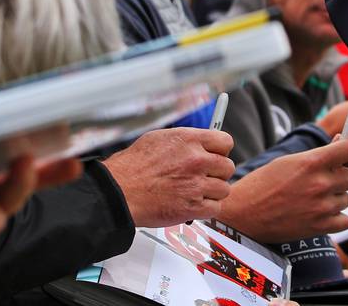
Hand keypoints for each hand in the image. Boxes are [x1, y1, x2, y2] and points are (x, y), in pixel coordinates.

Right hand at [102, 128, 235, 226]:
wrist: (119, 191)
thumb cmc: (132, 166)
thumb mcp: (159, 139)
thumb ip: (184, 140)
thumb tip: (198, 141)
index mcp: (189, 140)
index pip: (225, 142)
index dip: (221, 150)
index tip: (216, 155)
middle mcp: (197, 160)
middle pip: (227, 167)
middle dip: (217, 173)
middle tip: (204, 177)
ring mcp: (196, 184)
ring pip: (224, 189)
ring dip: (212, 192)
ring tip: (196, 192)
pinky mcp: (193, 207)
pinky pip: (215, 208)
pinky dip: (206, 209)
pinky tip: (194, 205)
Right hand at [218, 139, 347, 242]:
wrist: (243, 214)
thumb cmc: (263, 185)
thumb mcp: (288, 161)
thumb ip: (317, 154)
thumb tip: (341, 142)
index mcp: (311, 162)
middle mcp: (320, 184)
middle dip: (342, 177)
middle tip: (326, 180)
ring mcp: (321, 207)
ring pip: (347, 199)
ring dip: (336, 199)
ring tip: (313, 199)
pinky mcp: (320, 227)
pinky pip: (346, 220)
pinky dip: (336, 218)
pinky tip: (320, 214)